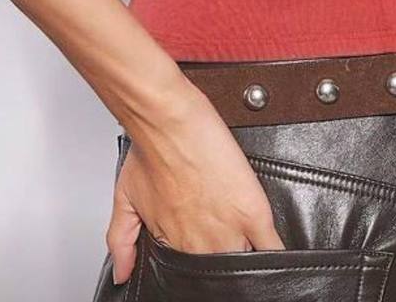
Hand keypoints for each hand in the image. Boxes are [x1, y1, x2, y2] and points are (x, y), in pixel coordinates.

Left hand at [107, 85, 284, 284]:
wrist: (170, 120)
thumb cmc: (151, 149)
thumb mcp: (125, 198)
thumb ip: (120, 241)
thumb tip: (121, 274)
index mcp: (171, 241)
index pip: (190, 270)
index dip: (201, 262)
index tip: (205, 252)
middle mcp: (199, 243)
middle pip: (219, 270)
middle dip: (223, 262)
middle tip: (227, 243)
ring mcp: (228, 230)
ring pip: (245, 264)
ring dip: (248, 258)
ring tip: (249, 244)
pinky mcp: (252, 212)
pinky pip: (271, 248)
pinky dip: (275, 254)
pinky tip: (275, 253)